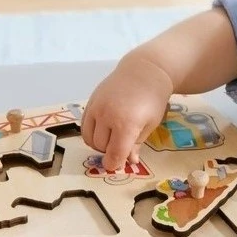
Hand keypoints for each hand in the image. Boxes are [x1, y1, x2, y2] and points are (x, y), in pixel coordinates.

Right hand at [81, 56, 172, 171]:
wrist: (143, 71)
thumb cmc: (152, 100)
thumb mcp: (150, 124)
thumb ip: (136, 144)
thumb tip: (128, 162)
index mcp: (126, 124)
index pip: (114, 154)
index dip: (115, 164)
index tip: (118, 164)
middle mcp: (107, 116)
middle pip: (101, 147)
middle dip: (110, 151)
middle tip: (122, 145)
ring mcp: (96, 108)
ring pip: (89, 139)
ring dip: (99, 144)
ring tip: (113, 137)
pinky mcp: (90, 102)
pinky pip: (84, 126)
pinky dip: (92, 133)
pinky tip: (104, 129)